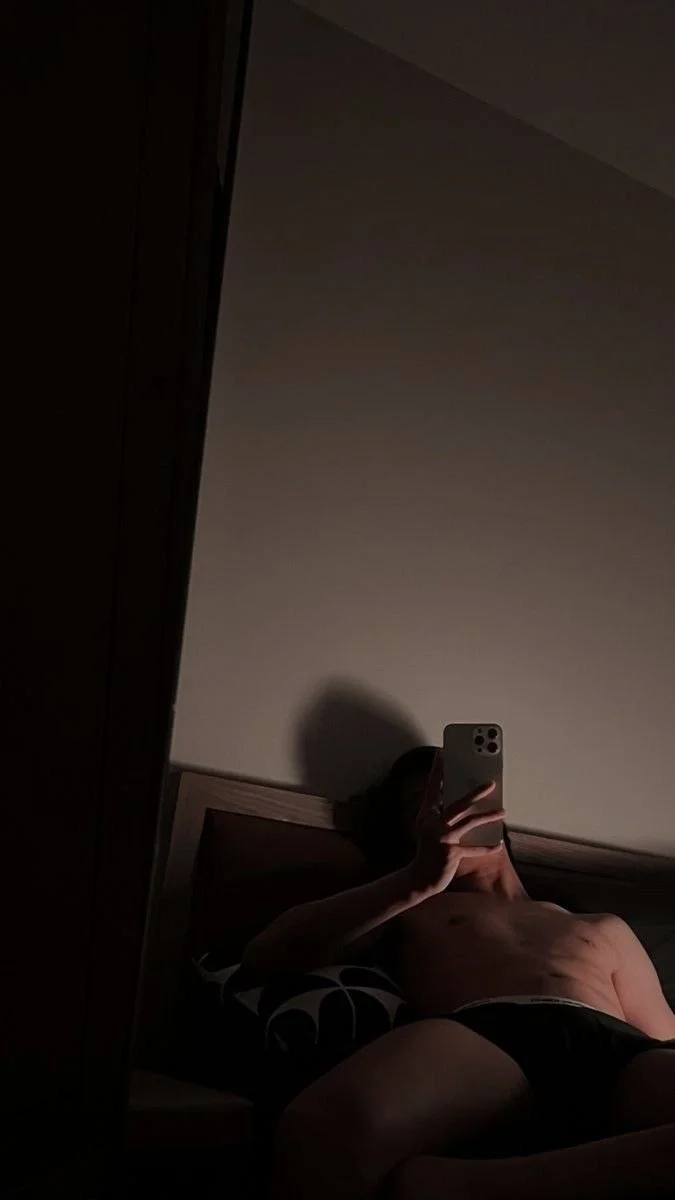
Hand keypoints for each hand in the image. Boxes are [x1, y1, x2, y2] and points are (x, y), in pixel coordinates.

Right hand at [409, 752, 504, 893]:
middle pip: (458, 803)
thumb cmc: (429, 850)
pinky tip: (498, 844)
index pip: (433, 788)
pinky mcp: (451, 853)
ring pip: (469, 822)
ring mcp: (442, 838)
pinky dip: (486, 847)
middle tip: (492, 782)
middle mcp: (432, 823)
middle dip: (476, 792)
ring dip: (488, 816)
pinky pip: (473, 849)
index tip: (442, 753)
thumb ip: (443, 814)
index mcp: (426, 814)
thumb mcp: (430, 829)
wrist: (419, 878)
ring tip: (503, 811)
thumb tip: (465, 799)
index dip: (437, 770)